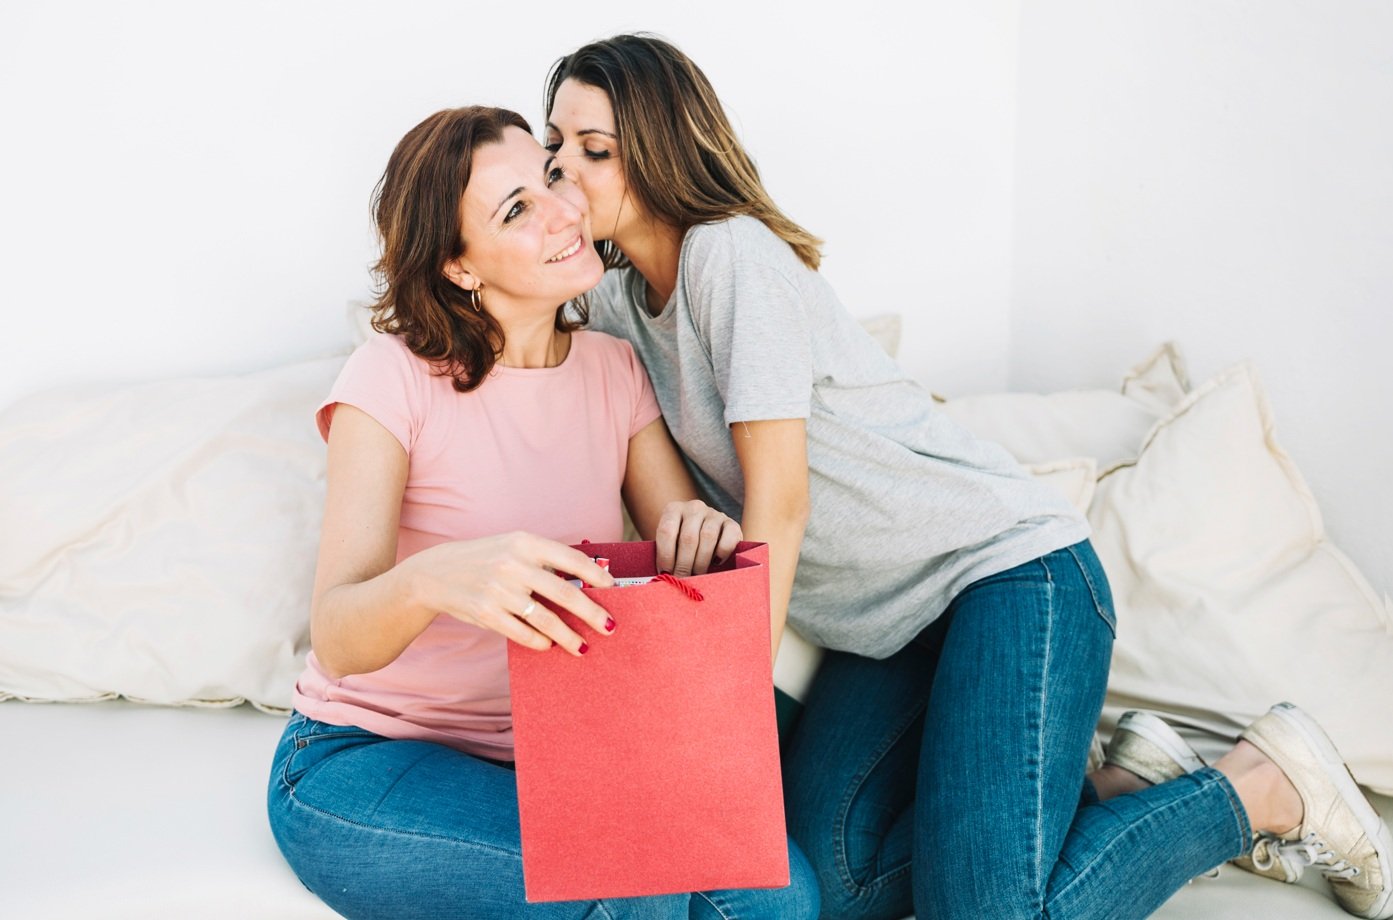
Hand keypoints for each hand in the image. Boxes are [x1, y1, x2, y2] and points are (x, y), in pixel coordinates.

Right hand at [403, 532, 615, 655]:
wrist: (436, 573)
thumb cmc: (486, 559)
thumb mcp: (513, 547)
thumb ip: (545, 560)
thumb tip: (587, 583)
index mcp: (525, 542)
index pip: (571, 558)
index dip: (596, 575)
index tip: (612, 589)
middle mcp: (513, 564)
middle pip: (564, 593)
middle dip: (592, 613)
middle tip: (610, 627)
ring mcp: (498, 590)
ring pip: (546, 619)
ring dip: (569, 637)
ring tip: (583, 647)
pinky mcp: (486, 613)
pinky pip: (523, 633)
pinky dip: (540, 642)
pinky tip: (549, 645)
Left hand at [654, 500, 742, 576]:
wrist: (708, 538)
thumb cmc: (682, 546)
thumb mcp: (670, 544)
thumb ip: (664, 555)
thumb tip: (663, 576)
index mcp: (673, 510)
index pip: (666, 531)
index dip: (665, 555)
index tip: (665, 573)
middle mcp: (694, 508)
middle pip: (688, 537)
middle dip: (684, 563)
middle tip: (682, 579)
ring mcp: (714, 514)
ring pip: (708, 537)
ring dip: (701, 561)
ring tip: (697, 575)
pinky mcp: (732, 524)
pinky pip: (728, 538)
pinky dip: (721, 553)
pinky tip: (716, 563)